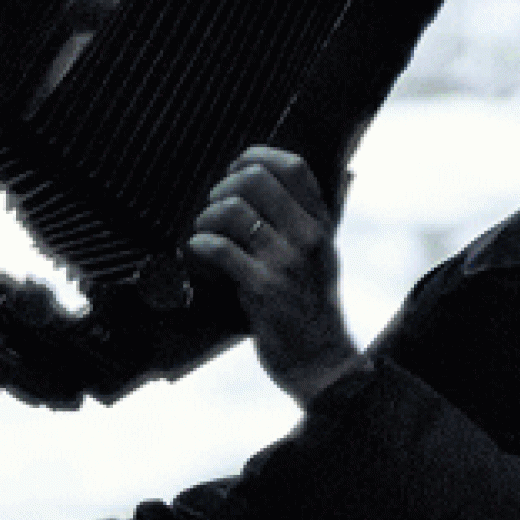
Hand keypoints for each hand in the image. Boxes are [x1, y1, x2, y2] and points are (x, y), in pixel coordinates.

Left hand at [187, 147, 364, 407]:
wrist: (322, 363)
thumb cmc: (312, 312)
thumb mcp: (318, 259)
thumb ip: (299, 225)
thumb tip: (261, 190)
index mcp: (321, 224)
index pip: (293, 167)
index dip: (255, 157)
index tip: (234, 170)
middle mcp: (307, 236)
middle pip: (255, 180)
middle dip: (222, 188)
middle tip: (213, 210)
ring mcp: (286, 261)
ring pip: (233, 210)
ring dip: (206, 218)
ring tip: (203, 234)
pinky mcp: (263, 288)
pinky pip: (220, 249)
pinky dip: (199, 246)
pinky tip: (197, 253)